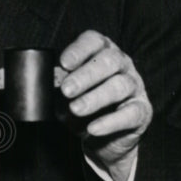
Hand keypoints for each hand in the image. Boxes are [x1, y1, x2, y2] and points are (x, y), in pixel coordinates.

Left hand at [55, 30, 152, 180]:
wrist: (102, 139)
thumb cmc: (81, 105)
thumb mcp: (64, 93)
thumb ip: (55, 84)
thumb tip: (39, 81)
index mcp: (101, 51)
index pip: (94, 41)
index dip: (79, 50)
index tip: (63, 63)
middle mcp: (122, 64)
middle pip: (109, 61)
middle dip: (86, 75)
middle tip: (66, 90)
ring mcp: (135, 86)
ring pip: (120, 85)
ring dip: (96, 97)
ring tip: (75, 109)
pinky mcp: (141, 111)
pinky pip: (130, 114)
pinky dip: (110, 122)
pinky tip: (93, 128)